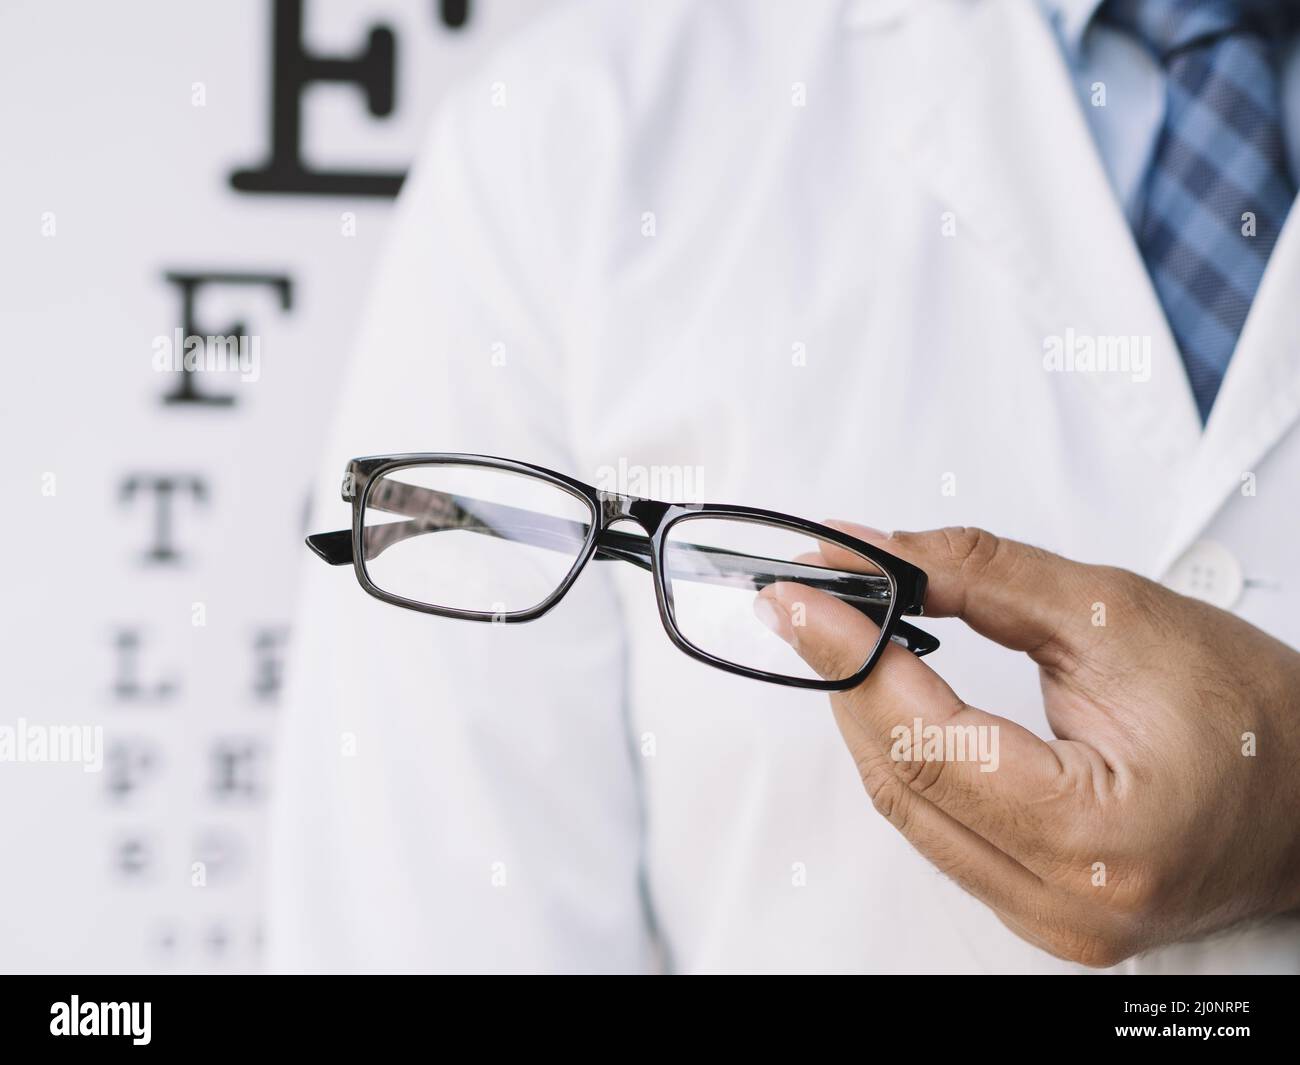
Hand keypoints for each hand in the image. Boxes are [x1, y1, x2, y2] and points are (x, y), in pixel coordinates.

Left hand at [756, 525, 1299, 966]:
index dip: (848, 655)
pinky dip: (907, 758)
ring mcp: (1050, 921)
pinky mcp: (1040, 912)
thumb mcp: (1114, 615)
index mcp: (1097, 834)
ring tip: (842, 638)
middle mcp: (1067, 902)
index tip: (800, 592)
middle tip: (808, 603)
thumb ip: (978, 577)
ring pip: (909, 811)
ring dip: (867, 717)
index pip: (924, 738)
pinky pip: (939, 832)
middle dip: (844, 680)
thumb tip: (875, 551)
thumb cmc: (1252, 711)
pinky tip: (892, 700)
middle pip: (901, 780)